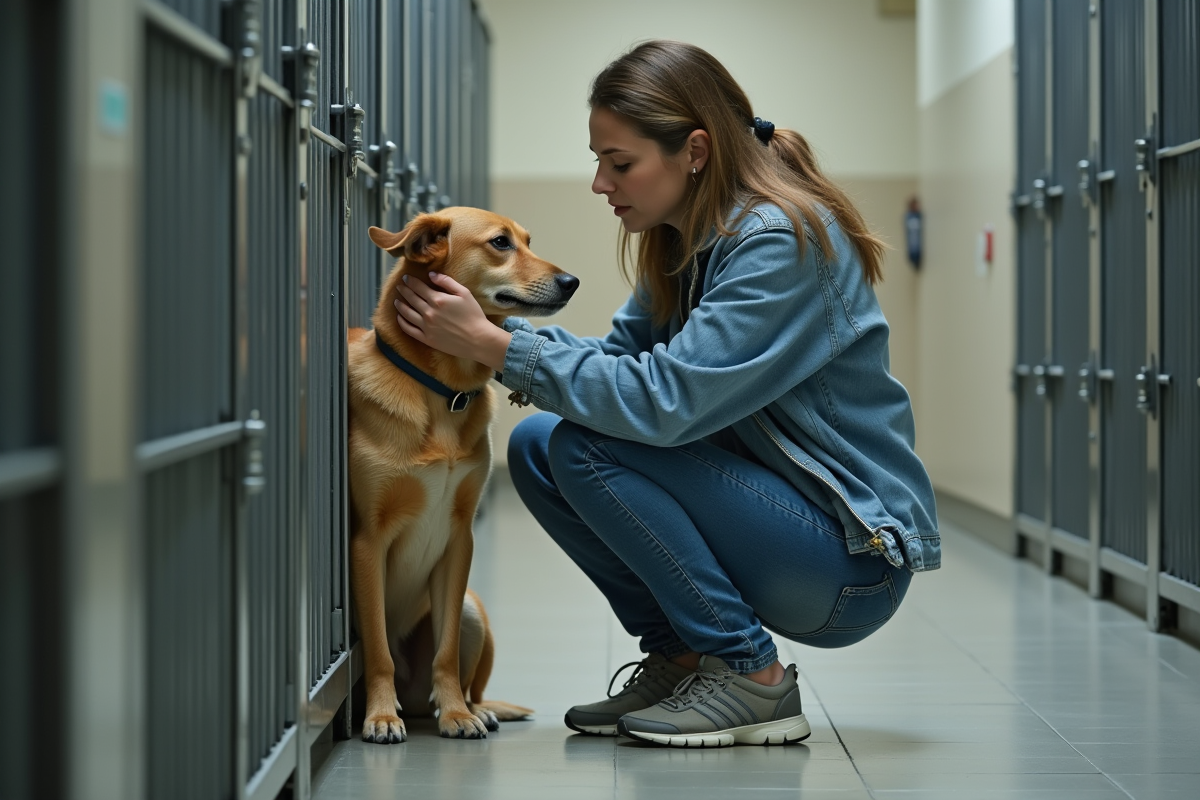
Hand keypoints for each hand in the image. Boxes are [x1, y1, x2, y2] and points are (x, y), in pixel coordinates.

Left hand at [394, 272, 510, 371]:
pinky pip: (409, 330)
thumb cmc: (474, 315)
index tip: (405, 278)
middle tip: (399, 286)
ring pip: (407, 313)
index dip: (410, 281)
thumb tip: (431, 274)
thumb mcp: (464, 293)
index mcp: (438, 300)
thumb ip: (447, 282)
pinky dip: (402, 322)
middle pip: (411, 298)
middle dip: (404, 290)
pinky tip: (400, 318)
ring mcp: (426, 327)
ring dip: (400, 305)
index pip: (418, 287)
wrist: (478, 340)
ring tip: (396, 301)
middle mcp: (429, 312)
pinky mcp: (427, 339)